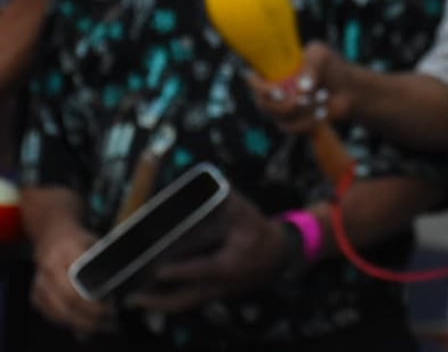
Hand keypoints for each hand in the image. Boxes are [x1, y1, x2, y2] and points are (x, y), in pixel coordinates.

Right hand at [30, 224, 114, 334]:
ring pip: (56, 311)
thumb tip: (117, 285)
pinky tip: (82, 323)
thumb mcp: (95, 243)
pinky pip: (49, 313)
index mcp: (67, 252)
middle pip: (66, 302)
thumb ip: (102, 262)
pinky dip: (66, 321)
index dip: (91, 303)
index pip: (77, 285)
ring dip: (78, 323)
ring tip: (99, 325)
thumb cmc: (79, 239)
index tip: (109, 309)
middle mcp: (49, 268)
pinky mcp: (35, 293)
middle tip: (107, 321)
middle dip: (87, 317)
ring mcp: (39, 282)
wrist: (53, 234)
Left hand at [127, 190, 288, 313]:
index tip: (160, 269)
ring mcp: (215, 292)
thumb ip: (225, 198)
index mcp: (229, 263)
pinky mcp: (212, 294)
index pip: (203, 269)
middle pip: (186, 298)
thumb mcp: (245, 212)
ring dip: (158, 304)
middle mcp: (220, 284)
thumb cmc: (257, 231)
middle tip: (133, 296)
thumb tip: (203, 179)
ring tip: (133, 299)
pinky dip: (167, 302)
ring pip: (184, 304)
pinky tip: (149, 296)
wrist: (278, 255)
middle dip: (159, 299)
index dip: (182, 270)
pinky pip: (186, 303)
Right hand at [247, 41, 356, 132]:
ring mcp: (281, 109)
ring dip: (303, 110)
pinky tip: (323, 111)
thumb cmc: (331, 66)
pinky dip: (309, 121)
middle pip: (262, 103)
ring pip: (279, 117)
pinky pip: (292, 128)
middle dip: (284, 104)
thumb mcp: (321, 55)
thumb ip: (311, 66)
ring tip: (323, 95)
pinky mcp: (293, 123)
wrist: (349, 88)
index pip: (253, 79)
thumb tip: (302, 88)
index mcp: (274, 70)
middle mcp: (273, 91)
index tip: (279, 91)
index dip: (260, 87)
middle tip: (305, 98)